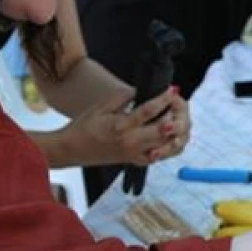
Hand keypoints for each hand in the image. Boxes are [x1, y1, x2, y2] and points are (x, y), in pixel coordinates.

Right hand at [59, 86, 188, 166]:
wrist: (71, 150)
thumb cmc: (83, 127)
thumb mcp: (101, 106)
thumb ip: (121, 96)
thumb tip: (139, 90)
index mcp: (121, 125)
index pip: (148, 111)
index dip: (163, 99)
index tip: (173, 90)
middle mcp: (131, 141)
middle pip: (163, 130)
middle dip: (176, 116)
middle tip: (179, 105)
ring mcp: (134, 153)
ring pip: (165, 146)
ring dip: (176, 134)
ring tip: (179, 120)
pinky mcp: (133, 161)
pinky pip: (156, 158)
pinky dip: (166, 149)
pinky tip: (170, 138)